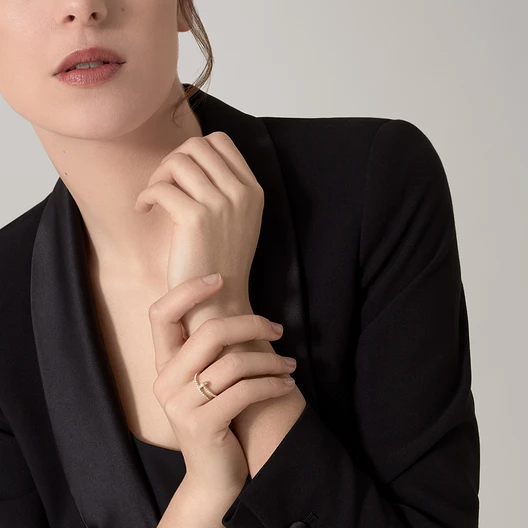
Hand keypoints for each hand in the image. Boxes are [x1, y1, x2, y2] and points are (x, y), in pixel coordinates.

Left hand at [134, 132, 263, 323]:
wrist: (220, 302)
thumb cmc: (220, 262)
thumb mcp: (235, 219)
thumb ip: (223, 187)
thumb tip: (188, 158)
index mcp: (252, 190)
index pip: (220, 141)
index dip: (193, 151)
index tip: (181, 175)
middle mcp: (241, 193)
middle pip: (196, 146)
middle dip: (172, 161)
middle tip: (163, 186)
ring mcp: (221, 204)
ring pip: (177, 161)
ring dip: (157, 177)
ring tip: (153, 200)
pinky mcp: (197, 219)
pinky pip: (161, 188)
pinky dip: (145, 196)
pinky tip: (144, 211)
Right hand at [149, 273, 297, 493]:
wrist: (213, 476)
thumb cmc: (217, 417)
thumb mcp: (205, 381)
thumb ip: (210, 351)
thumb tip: (242, 312)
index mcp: (164, 364)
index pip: (160, 314)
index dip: (187, 290)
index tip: (219, 279)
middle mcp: (165, 381)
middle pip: (210, 332)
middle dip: (252, 324)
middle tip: (278, 328)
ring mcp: (180, 405)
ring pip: (234, 362)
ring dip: (271, 360)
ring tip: (289, 365)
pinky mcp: (202, 425)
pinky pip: (245, 391)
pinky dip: (272, 383)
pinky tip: (286, 384)